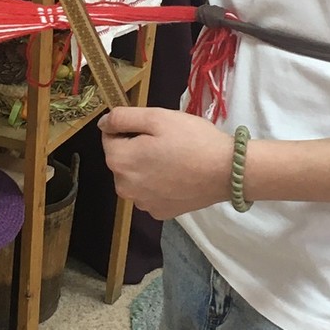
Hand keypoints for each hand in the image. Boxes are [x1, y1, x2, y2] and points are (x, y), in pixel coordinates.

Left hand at [101, 106, 234, 219]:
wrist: (226, 171)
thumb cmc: (191, 140)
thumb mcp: (156, 117)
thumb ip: (122, 117)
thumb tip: (103, 123)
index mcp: (119, 161)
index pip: (109, 137)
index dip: (129, 128)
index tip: (152, 128)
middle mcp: (124, 187)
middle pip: (122, 159)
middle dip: (136, 148)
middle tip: (166, 142)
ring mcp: (142, 203)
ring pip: (135, 177)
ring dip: (146, 167)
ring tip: (173, 159)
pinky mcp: (159, 212)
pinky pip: (150, 192)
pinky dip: (158, 184)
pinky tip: (178, 176)